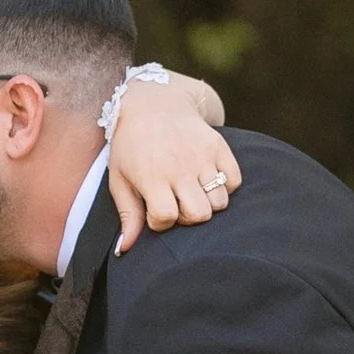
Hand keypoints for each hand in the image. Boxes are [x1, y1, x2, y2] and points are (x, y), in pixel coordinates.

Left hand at [106, 70, 239, 247]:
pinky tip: (207, 180)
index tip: (155, 212)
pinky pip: (234, 181)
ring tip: (192, 193)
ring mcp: (202, 156)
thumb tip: (126, 249)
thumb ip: (128, 214)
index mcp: (151, 175)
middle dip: (188, 218)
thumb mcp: (120, 178)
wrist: (152, 103)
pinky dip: (225, 187)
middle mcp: (179, 167)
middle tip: (177, 205)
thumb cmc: (131, 146)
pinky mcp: (218, 146)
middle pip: (200, 215)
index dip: (161, 222)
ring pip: (220, 202)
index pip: (167, 217)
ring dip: (208, 204)